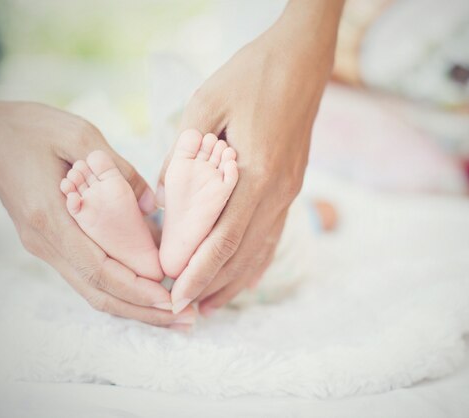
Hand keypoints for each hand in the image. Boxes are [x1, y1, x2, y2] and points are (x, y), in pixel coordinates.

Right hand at [0, 98, 195, 327]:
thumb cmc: (31, 130)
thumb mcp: (80, 136)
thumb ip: (118, 172)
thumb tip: (151, 208)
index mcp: (50, 218)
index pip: (99, 269)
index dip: (137, 289)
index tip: (172, 300)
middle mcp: (46, 243)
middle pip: (98, 292)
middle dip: (143, 311)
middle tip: (185, 321)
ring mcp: (46, 247)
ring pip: (93, 290)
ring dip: (134, 306)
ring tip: (173, 314)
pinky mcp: (52, 245)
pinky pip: (89, 275)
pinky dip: (120, 288)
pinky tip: (147, 291)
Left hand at [157, 0, 343, 313]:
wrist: (303, 60)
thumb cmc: (252, 75)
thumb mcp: (205, 105)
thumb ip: (184, 155)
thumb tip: (165, 197)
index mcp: (256, 171)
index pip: (222, 238)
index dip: (196, 270)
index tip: (172, 292)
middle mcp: (278, 191)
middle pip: (242, 253)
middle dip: (209, 285)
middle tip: (180, 308)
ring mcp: (290, 191)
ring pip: (261, 251)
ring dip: (233, 281)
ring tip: (208, 305)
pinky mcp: (293, 187)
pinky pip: (273, 235)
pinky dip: (254, 261)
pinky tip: (239, 275)